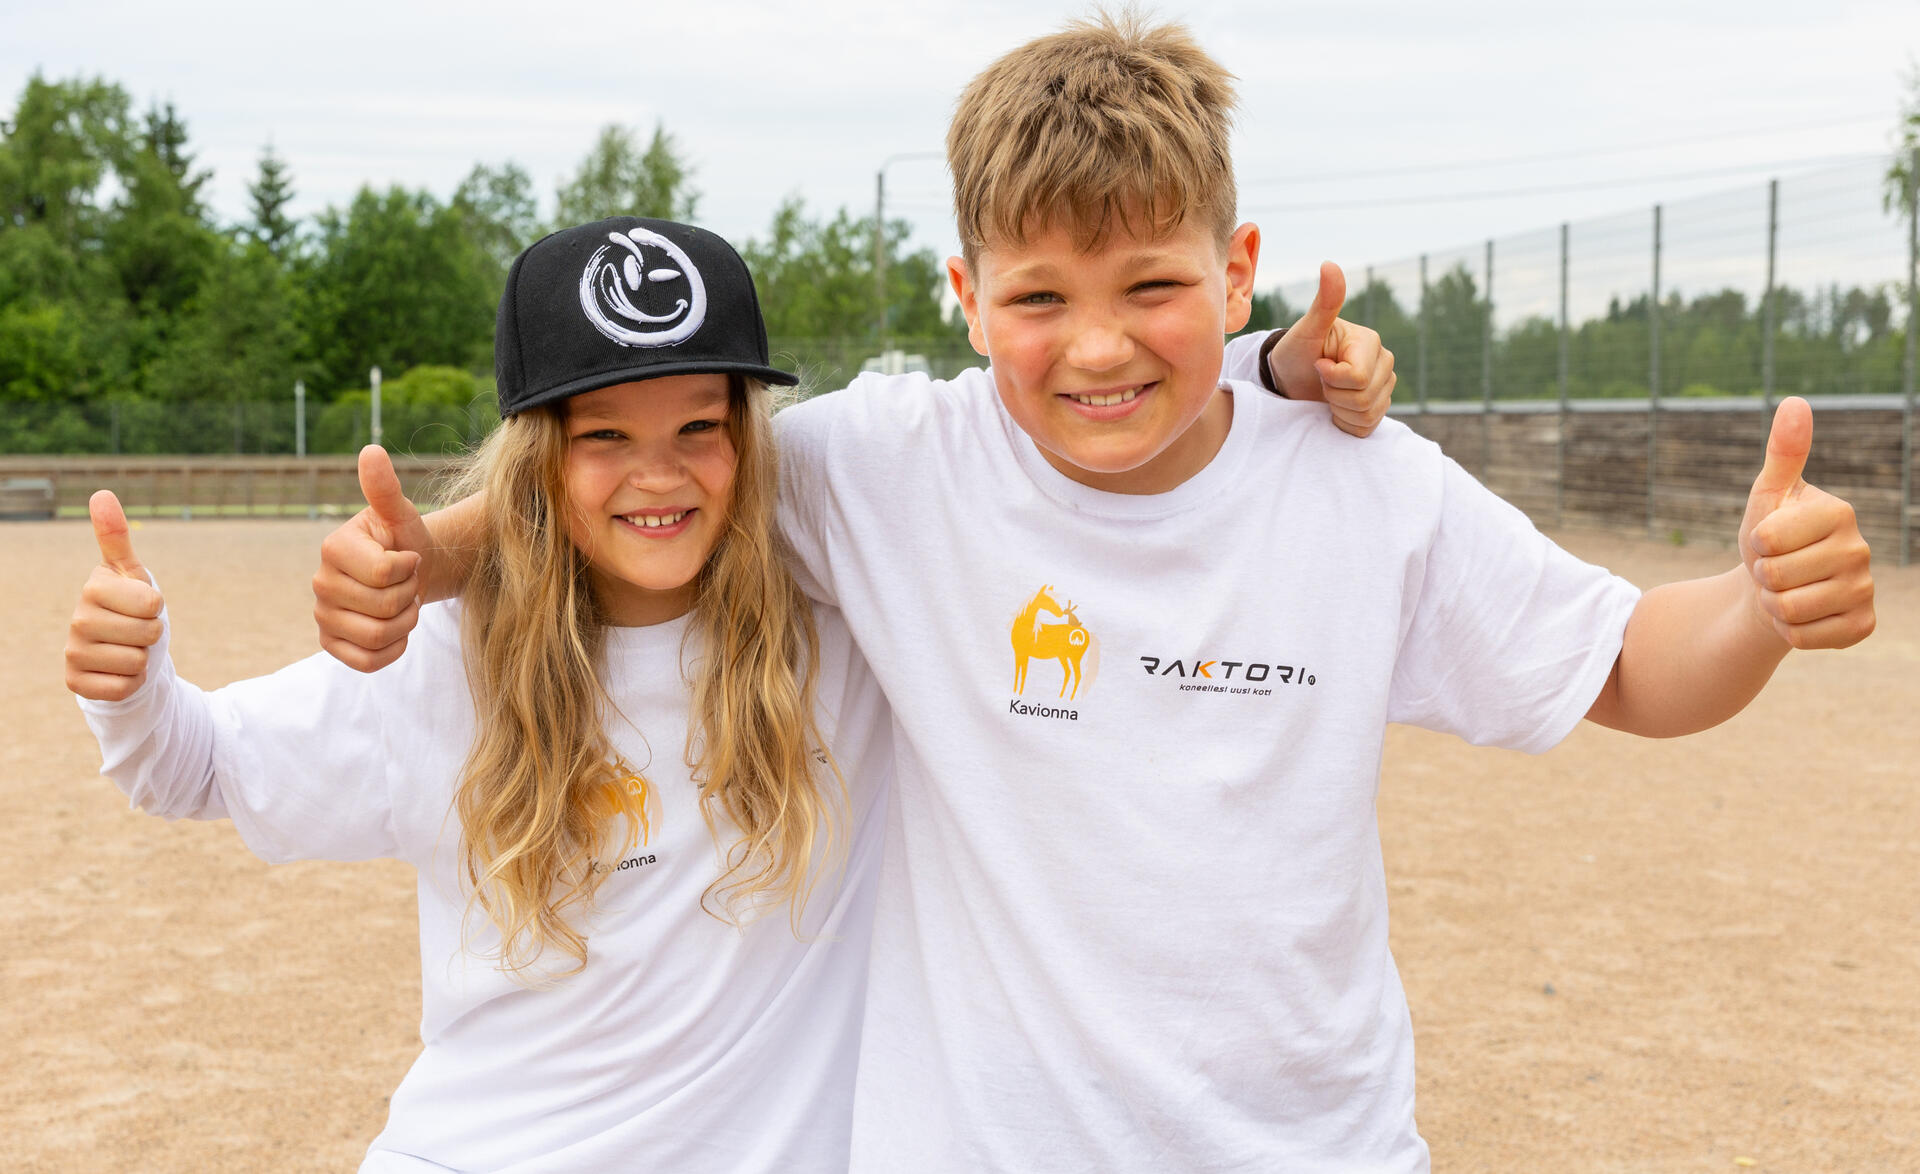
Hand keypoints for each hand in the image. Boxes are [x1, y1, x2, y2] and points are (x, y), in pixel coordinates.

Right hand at [65, 491, 165, 701]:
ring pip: (138, 662)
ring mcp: (73, 652)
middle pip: (149, 634)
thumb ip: (117, 536)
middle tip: (135, 630)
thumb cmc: (130, 608)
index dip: (157, 608)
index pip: (153, 603)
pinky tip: (117, 671)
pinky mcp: (75, 683)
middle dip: (152, 635)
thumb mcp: (130, 573)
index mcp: (94, 588)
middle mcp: (77, 619)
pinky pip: (124, 687)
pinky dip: (132, 683)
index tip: (141, 605)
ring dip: (142, 660)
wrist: (119, 652)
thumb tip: (101, 493)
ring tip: (127, 649)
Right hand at [313, 446, 428, 671]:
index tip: (407, 558)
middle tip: (406, 583)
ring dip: (405, 623)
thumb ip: (385, 489)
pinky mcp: (331, 645)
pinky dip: (393, 649)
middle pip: (383, 609)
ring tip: (402, 603)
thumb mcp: (402, 514)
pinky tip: (395, 629)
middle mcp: (319, 583)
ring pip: (378, 637)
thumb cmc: (407, 542)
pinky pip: (369, 662)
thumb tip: (371, 450)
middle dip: (409, 596)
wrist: (412, 574)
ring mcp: (323, 617)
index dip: (409, 569)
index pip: (385, 574)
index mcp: (332, 548)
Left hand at [1266, 261, 1396, 436]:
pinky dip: (1345, 423)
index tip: (1317, 365)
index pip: (1357, 377)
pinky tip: (1335, 408)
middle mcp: (1384, 363)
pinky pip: (1367, 428)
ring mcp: (1384, 386)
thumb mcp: (1305, 330)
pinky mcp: (1378, 408)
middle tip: (1320, 380)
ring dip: (1338, 410)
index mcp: (1370, 342)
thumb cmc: (1296, 352)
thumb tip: (1329, 264)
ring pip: (1367, 414)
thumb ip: (1324, 303)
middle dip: (1333, 395)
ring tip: (1326, 393)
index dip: (1331, 378)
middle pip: (1363, 398)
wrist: (1290, 378)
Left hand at [1740, 397, 1873, 649]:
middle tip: (1775, 570)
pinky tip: (1800, 616)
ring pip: (1788, 609)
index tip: (1768, 540)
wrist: (1775, 589)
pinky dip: (1788, 631)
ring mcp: (1864, 590)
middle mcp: (1859, 550)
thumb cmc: (1769, 538)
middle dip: (1762, 577)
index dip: (1756, 543)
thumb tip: (1796, 403)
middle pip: (1776, 576)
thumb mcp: (1768, 495)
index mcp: (1838, 512)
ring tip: (1784, 591)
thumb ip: (1783, 453)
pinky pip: (1803, 637)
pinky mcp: (1861, 626)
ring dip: (1773, 605)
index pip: (1768, 539)